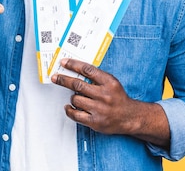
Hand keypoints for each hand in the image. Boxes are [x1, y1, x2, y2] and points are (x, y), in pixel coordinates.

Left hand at [51, 59, 169, 146]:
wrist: (129, 117)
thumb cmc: (118, 98)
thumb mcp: (112, 82)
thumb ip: (97, 77)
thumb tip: (75, 70)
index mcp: (109, 82)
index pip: (88, 70)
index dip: (73, 65)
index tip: (63, 62)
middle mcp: (104, 95)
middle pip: (78, 85)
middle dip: (63, 79)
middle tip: (55, 77)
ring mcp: (99, 109)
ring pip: (75, 99)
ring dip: (73, 97)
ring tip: (77, 97)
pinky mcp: (95, 121)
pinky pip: (75, 114)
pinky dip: (69, 109)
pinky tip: (69, 107)